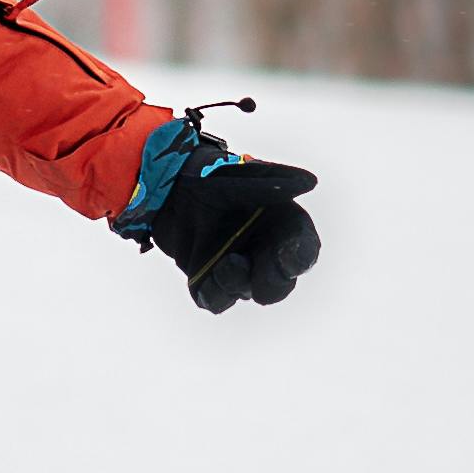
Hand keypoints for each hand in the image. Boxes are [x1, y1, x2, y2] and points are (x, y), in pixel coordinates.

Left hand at [114, 108, 320, 314]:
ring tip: (227, 265)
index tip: (291, 257)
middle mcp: (263, 250)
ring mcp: (236, 268)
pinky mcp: (208, 280)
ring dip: (239, 284)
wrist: (164, 185)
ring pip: (247, 293)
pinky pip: (215, 299)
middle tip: (261, 274)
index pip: (303, 250)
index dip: (301, 258)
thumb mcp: (241, 174)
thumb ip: (272, 182)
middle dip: (273, 283)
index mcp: (281, 224)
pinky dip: (213, 293)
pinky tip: (206, 278)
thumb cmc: (210, 173)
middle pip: (280, 284)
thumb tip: (309, 182)